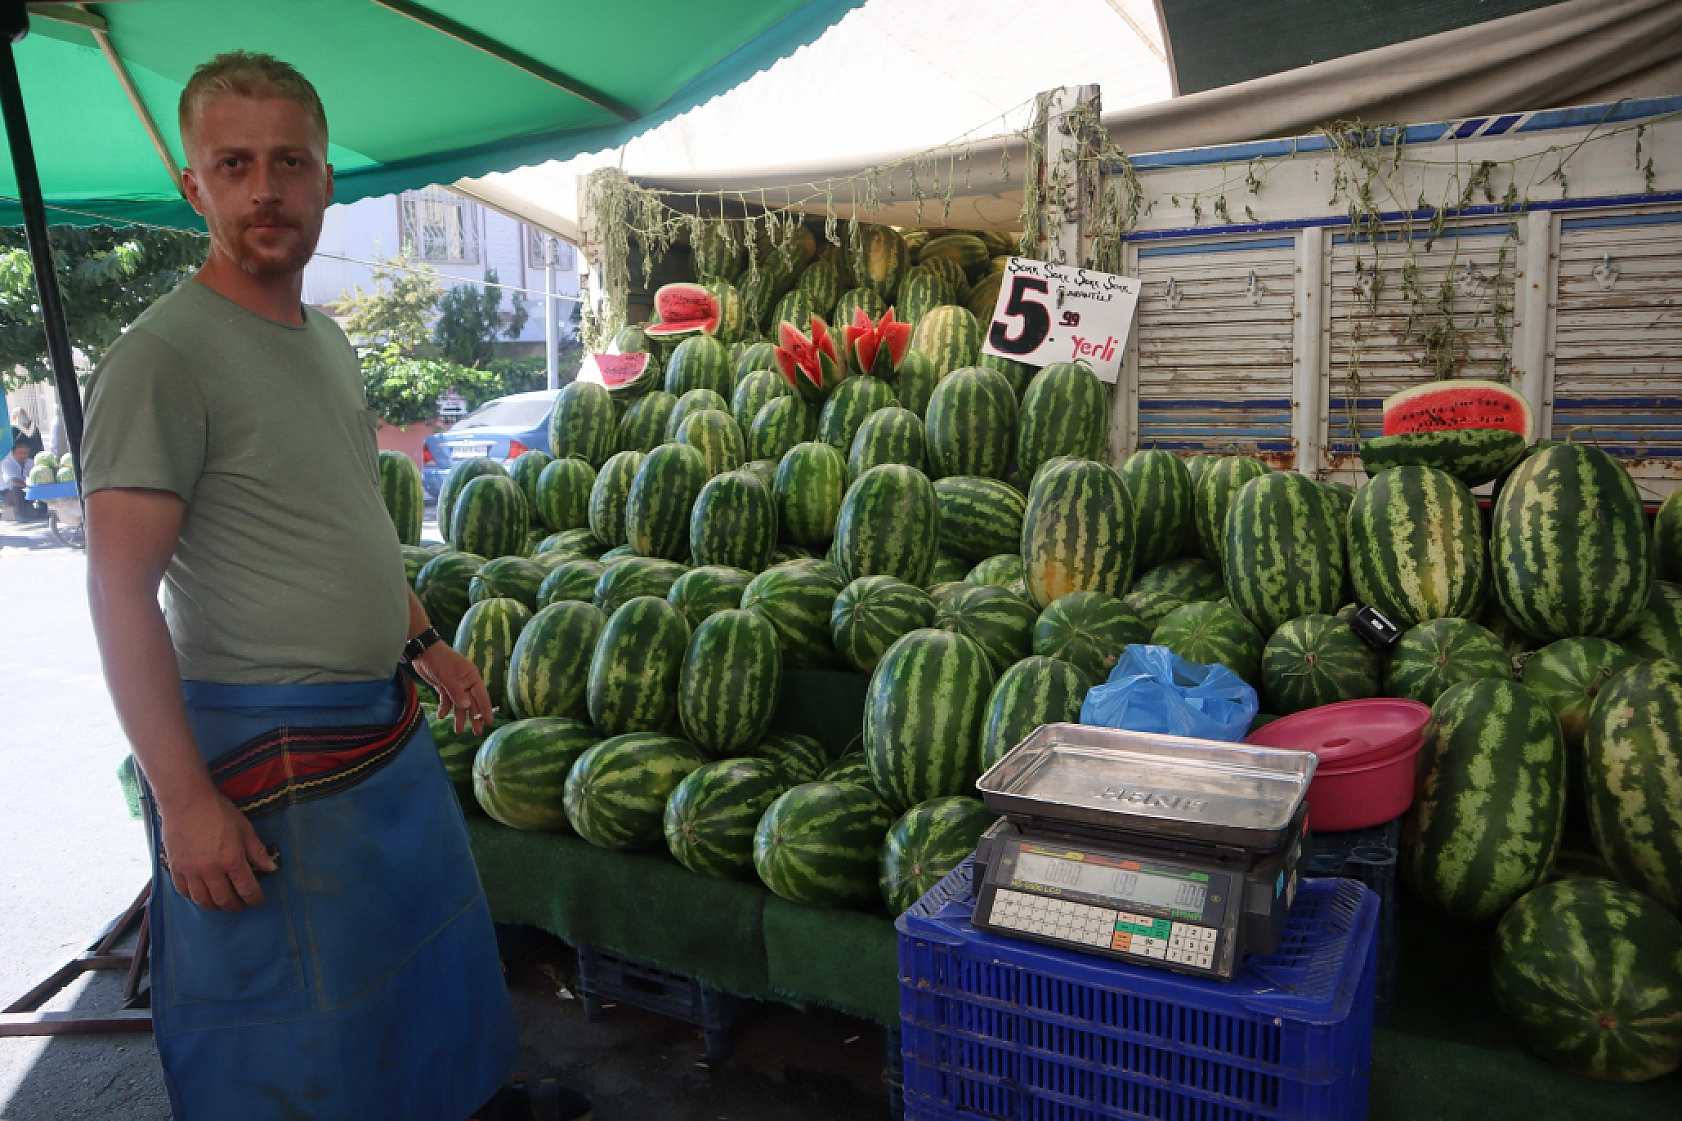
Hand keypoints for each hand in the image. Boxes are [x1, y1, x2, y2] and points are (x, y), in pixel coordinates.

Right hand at [159, 791, 274, 911]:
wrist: (186, 801)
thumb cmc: (219, 812)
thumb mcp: (245, 828)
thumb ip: (258, 851)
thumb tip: (271, 869)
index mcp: (231, 860)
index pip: (246, 889)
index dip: (255, 899)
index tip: (258, 901)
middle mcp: (210, 870)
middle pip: (224, 899)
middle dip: (236, 906)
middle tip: (241, 904)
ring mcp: (190, 871)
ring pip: (203, 900)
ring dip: (215, 906)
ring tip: (222, 903)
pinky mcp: (175, 868)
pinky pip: (184, 892)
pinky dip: (194, 898)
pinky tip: (202, 895)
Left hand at [412, 643, 494, 734]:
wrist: (422, 651)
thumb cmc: (438, 660)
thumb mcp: (447, 676)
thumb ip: (456, 692)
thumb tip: (467, 706)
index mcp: (471, 677)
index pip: (481, 695)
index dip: (485, 709)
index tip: (488, 722)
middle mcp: (465, 682)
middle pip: (472, 702)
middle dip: (474, 717)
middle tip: (477, 733)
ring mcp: (455, 685)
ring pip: (459, 704)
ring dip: (459, 716)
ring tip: (458, 731)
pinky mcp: (444, 686)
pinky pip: (447, 700)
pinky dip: (444, 708)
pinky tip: (441, 716)